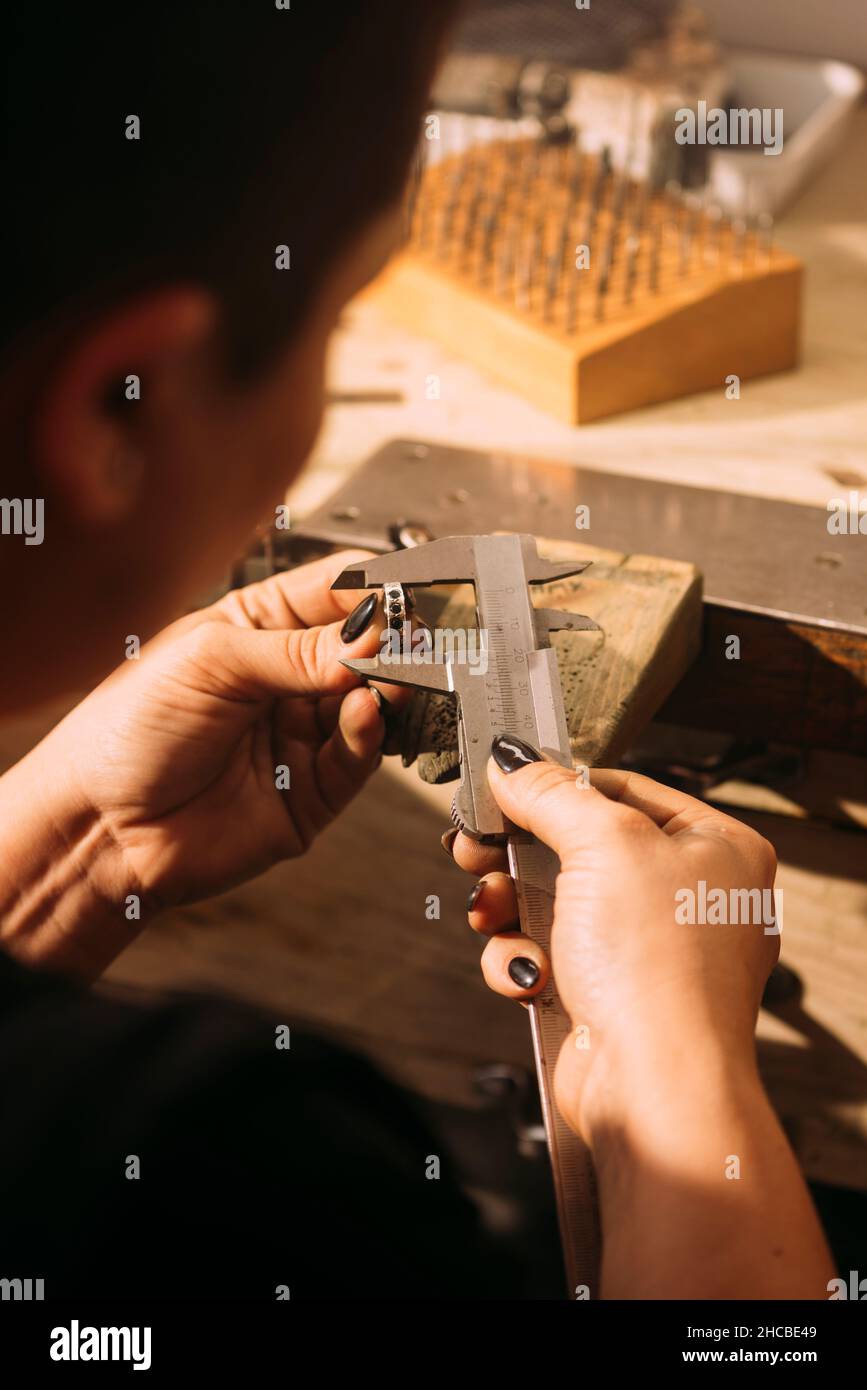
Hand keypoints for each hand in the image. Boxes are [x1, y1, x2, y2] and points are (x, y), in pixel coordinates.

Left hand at [0, 551, 402, 974]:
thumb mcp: (211, 661)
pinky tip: (363, 714)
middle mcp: (289, 680)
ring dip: (388, 689)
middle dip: (393, 643)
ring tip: (389, 679)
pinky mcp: (312, 794)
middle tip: (413, 638)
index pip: (336, 593)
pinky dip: (368, 735)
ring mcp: (302, 736)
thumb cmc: (129, 729)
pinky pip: (358, 760)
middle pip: (366, 650)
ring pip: (372, 705)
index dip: (376, 587)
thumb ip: (296, 650)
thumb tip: (373, 634)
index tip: (408, 589)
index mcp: (260, 628)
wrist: (100, 826)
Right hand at [449, 742, 835, 1299]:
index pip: (624, 789)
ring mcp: (649, 952)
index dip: (559, 785)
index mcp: (717, 847)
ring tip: (489, 912)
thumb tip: (512, 759)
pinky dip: (522, 960)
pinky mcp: (609, 998)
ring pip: (551, 903)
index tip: (503, 783)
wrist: (652, 1089)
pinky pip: (548, 956)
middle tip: (472, 845)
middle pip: (577, 847)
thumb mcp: (604, 844)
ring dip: (508, 907)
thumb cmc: (658, 966)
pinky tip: (522, 974)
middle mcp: (689, 896)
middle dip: (517, 851)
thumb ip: (552, 793)